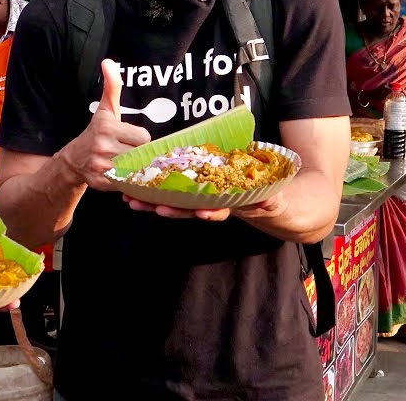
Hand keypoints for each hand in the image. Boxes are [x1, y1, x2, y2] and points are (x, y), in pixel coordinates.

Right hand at [57, 59, 149, 190]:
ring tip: (128, 163)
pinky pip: (126, 184)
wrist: (73, 159)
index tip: (131, 139)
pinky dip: (127, 181)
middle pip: (141, 154)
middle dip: (139, 154)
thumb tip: (108, 62)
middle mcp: (103, 146)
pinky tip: (121, 175)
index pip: (143, 137)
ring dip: (135, 168)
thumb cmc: (97, 132)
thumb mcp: (106, 110)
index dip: (140, 139)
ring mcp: (101, 166)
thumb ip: (112, 86)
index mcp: (107, 127)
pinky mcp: (100, 183)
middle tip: (130, 152)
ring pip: (135, 169)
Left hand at [122, 194, 288, 222]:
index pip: (219, 209)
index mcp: (231, 204)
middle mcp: (212, 205)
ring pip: (175, 203)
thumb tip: (269, 202)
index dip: (209, 212)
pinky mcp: (195, 192)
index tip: (201, 212)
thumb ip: (271, 201)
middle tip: (152, 207)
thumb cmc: (268, 198)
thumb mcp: (273, 200)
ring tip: (132, 201)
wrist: (264, 203)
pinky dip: (155, 194)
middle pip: (189, 209)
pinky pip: (172, 194)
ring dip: (153, 203)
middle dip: (170, 209)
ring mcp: (201, 201)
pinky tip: (135, 192)